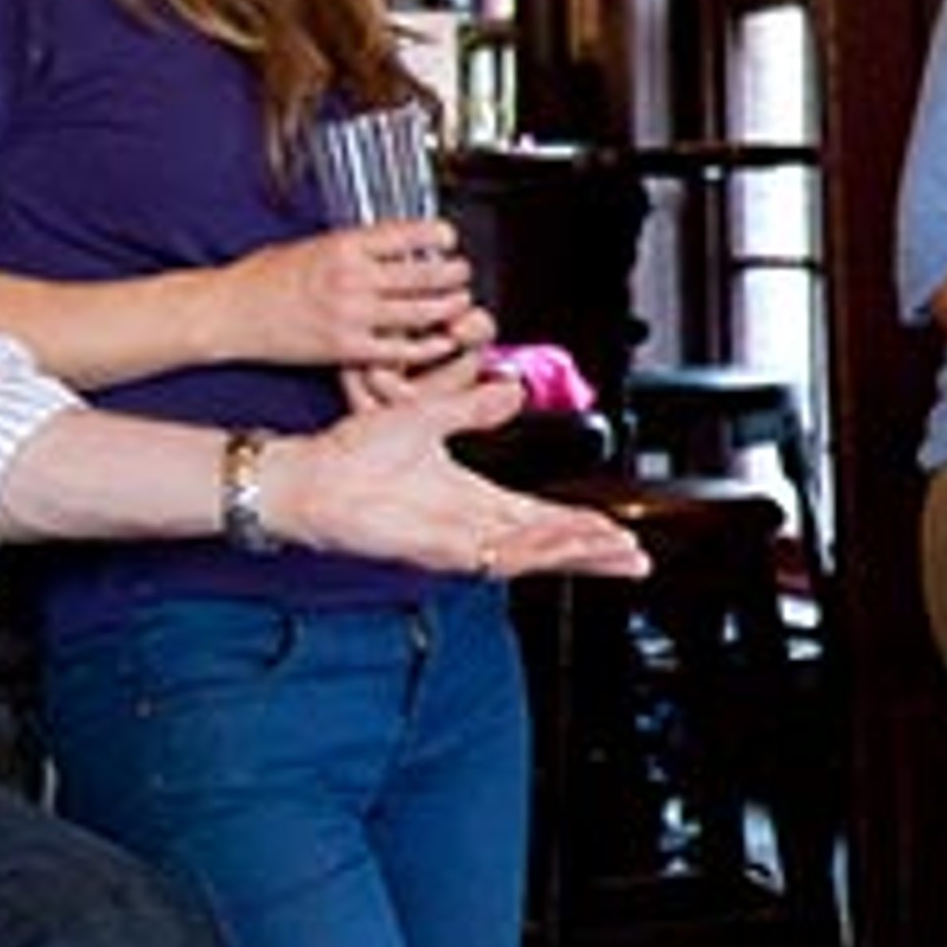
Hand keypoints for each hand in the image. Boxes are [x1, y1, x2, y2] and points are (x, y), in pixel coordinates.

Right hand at [236, 221, 484, 375]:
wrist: (228, 311)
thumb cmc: (263, 278)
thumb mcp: (312, 245)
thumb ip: (353, 247)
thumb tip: (391, 245)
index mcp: (343, 244)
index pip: (407, 233)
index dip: (438, 236)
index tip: (447, 238)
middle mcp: (351, 277)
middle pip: (424, 273)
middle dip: (453, 273)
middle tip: (462, 272)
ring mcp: (351, 314)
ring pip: (420, 311)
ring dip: (449, 307)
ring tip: (459, 303)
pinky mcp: (346, 348)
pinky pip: (400, 348)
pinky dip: (428, 345)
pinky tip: (441, 340)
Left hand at [264, 367, 650, 582]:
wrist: (310, 475)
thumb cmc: (350, 452)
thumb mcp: (426, 415)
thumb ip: (471, 406)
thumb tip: (509, 390)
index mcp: (470, 497)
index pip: (539, 517)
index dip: (578, 524)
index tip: (613, 525)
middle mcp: (468, 525)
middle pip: (547, 544)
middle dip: (594, 550)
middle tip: (635, 555)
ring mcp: (455, 542)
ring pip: (531, 555)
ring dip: (575, 553)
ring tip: (615, 552)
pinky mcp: (437, 551)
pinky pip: (497, 556)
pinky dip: (534, 552)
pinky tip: (562, 547)